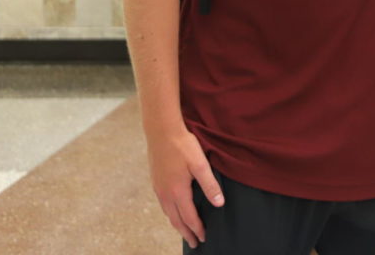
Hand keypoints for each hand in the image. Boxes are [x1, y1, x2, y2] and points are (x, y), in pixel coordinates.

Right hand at [147, 126, 224, 247]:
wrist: (161, 131)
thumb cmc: (182, 146)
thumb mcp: (200, 164)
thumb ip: (210, 185)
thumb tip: (218, 204)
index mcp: (177, 192)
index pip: (188, 217)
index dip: (197, 229)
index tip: (204, 238)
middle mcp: (165, 194)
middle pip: (176, 220)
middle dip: (186, 233)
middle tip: (194, 243)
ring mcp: (158, 188)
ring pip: (168, 213)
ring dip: (177, 224)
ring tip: (185, 230)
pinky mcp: (155, 181)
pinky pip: (163, 204)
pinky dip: (171, 213)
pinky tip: (175, 210)